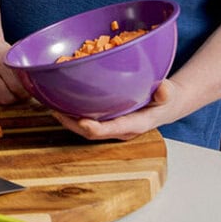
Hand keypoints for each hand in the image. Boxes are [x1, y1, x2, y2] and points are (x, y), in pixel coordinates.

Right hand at [0, 40, 30, 104]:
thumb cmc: (2, 56)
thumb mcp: (16, 57)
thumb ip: (27, 70)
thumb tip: (44, 88)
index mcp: (0, 60)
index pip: (18, 87)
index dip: (25, 91)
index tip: (28, 89)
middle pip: (8, 98)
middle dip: (16, 97)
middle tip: (16, 89)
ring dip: (5, 98)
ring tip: (5, 87)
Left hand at [49, 78, 174, 140]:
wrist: (166, 106)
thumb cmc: (165, 99)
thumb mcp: (169, 94)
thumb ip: (165, 93)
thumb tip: (164, 89)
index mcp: (134, 124)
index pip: (111, 130)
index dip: (95, 128)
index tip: (81, 122)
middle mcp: (119, 129)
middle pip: (91, 132)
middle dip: (72, 124)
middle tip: (55, 110)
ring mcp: (112, 126)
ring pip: (85, 128)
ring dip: (68, 120)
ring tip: (51, 106)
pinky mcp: (107, 120)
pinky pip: (87, 120)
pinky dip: (73, 113)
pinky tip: (61, 102)